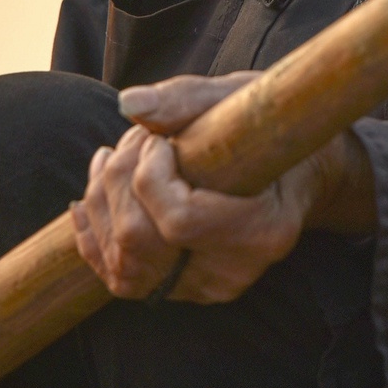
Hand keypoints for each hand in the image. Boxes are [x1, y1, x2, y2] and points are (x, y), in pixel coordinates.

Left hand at [70, 73, 375, 304]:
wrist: (297, 169)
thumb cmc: (268, 126)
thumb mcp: (238, 98)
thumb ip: (185, 100)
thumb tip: (128, 103)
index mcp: (264, 228)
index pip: (179, 220)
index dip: (149, 174)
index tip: (157, 139)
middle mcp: (235, 270)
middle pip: (139, 244)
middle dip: (117, 182)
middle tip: (136, 140)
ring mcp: (206, 287)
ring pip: (121, 267)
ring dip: (100, 204)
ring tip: (112, 158)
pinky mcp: (184, 289)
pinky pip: (120, 279)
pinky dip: (93, 236)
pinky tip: (90, 198)